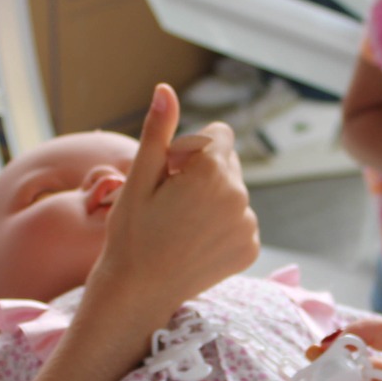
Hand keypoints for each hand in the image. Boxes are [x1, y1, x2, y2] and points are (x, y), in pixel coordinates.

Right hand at [88, 84, 258, 321]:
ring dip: (212, 200)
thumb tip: (165, 88)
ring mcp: (248, 225)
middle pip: (228, 162)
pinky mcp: (250, 248)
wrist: (137, 293)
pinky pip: (239, 220)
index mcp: (213, 172)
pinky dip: (220, 226)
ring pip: (232, 192)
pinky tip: (193, 243)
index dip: (189, 150)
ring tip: (179, 226)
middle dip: (203, 172)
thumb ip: (158, 131)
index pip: (219, 134)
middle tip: (170, 203)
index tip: (168, 174)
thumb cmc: (131, 232)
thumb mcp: (139, 178)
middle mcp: (240, 196)